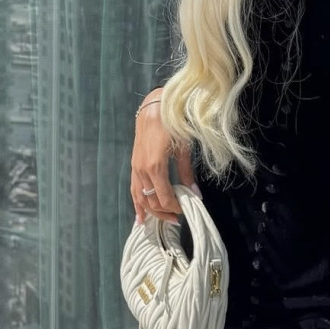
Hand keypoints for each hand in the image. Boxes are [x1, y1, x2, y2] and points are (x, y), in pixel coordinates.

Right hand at [129, 90, 200, 224]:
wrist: (155, 107)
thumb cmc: (173, 124)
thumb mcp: (183, 148)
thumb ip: (187, 173)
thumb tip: (196, 194)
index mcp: (156, 166)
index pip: (164, 197)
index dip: (174, 207)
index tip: (185, 211)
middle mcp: (142, 170)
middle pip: (151, 200)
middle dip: (164, 212)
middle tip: (177, 219)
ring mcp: (135, 168)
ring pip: (140, 197)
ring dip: (151, 211)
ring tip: (160, 221)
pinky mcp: (134, 164)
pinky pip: (133, 188)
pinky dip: (137, 203)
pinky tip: (139, 216)